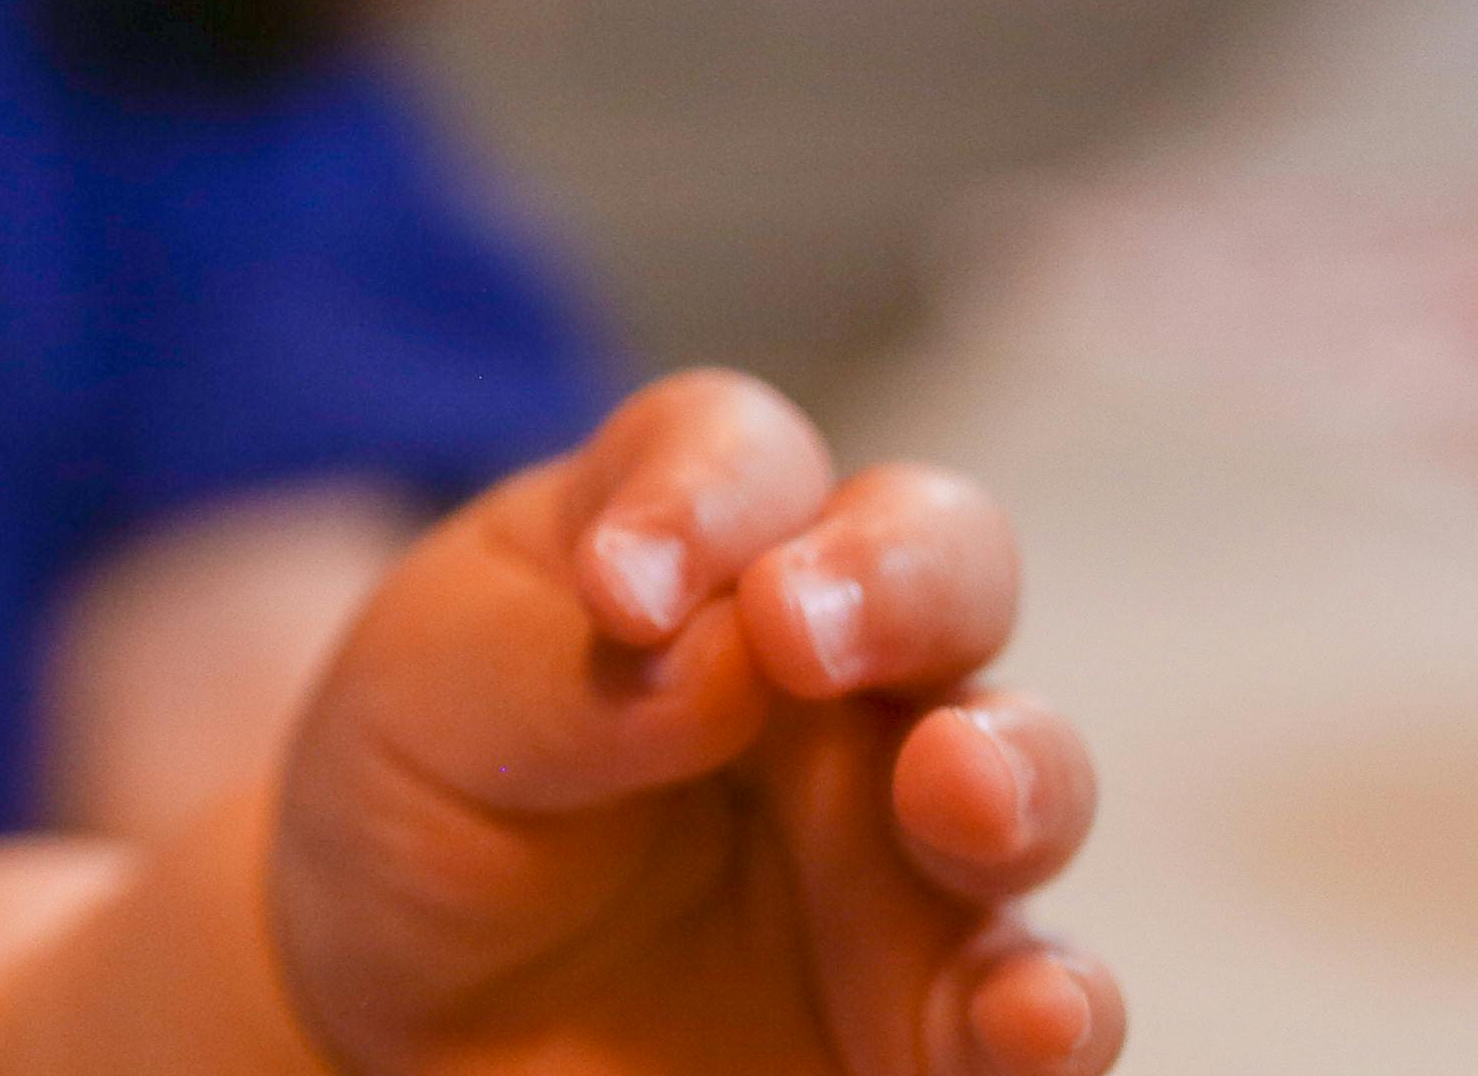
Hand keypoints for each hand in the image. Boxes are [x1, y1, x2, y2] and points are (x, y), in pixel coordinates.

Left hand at [258, 373, 1118, 1075]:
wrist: (420, 1011)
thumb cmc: (431, 805)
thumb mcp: (427, 709)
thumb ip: (554, 673)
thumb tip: (718, 658)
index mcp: (697, 553)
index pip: (740, 457)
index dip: (700, 495)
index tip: (615, 588)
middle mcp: (836, 677)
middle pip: (939, 562)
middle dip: (901, 577)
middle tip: (802, 637)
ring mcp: (904, 843)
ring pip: (1024, 769)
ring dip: (1014, 774)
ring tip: (960, 798)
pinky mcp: (935, 1015)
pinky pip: (1042, 1005)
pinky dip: (1057, 1013)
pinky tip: (1028, 1021)